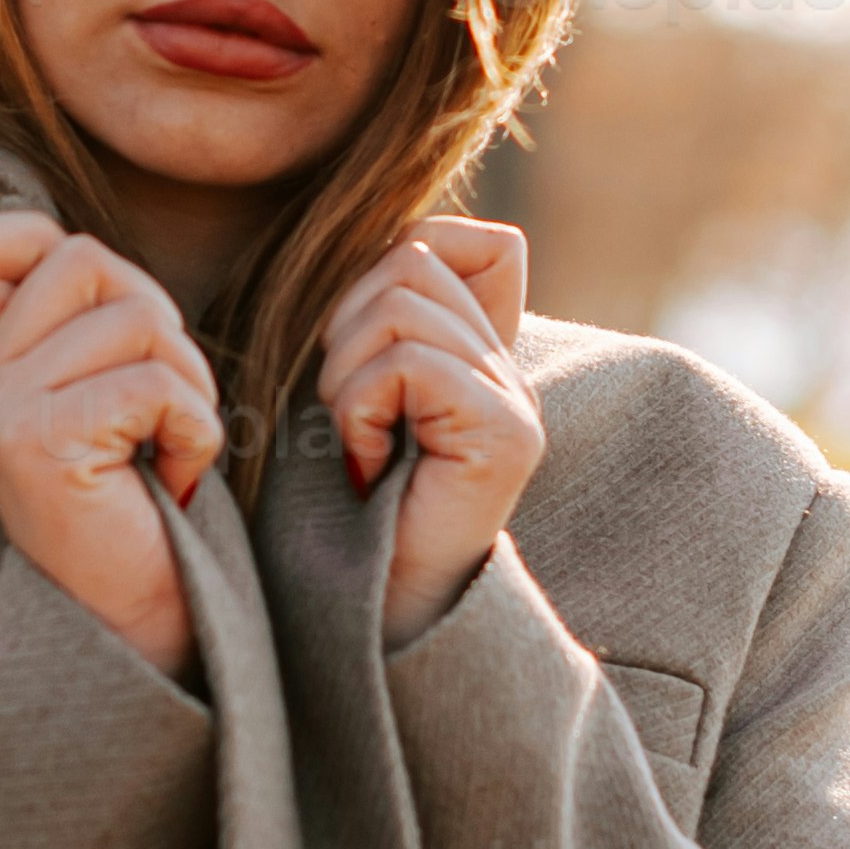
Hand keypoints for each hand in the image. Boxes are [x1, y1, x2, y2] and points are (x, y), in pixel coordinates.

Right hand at [0, 216, 224, 680]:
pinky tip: (170, 479)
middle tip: (160, 405)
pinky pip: (155, 383)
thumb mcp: (99, 399)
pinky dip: (195, 430)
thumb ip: (78, 324)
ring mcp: (0, 412)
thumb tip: (76, 243)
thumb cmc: (142, 509)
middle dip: (159, 320)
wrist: (138, 630)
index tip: (101, 324)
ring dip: (188, 382)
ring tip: (167, 446)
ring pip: (136, 315)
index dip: (42, 245)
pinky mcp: (39, 445)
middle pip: (84, 257)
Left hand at [318, 217, 540, 647]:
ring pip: (401, 303)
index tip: (355, 356)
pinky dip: (360, 411)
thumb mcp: (343, 388)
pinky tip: (367, 465)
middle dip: (344, 326)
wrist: (362, 613)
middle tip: (347, 413)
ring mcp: (516, 401)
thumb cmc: (333, 508)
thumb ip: (370, 319)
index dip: (391, 263)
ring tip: (357, 441)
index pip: (463, 238)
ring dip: (345, 375)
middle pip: (413, 258)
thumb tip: (382, 235)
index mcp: (480, 352)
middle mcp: (510, 369)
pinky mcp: (506, 434)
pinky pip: (407, 365)